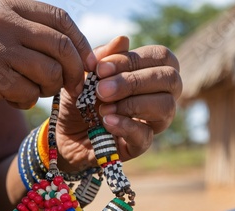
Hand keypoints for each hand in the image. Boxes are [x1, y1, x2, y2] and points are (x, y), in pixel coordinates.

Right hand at [0, 0, 95, 115]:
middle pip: (62, 46)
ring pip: (51, 71)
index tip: (88, 63)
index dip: (81, 44)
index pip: (61, 20)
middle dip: (76, 71)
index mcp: (8, 5)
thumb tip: (75, 49)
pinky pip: (31, 93)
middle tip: (76, 87)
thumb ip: (28, 32)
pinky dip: (27, 102)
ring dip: (50, 89)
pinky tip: (12, 100)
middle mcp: (3, 20)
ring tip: (34, 91)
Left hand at [56, 36, 181, 171]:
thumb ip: (104, 57)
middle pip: (171, 80)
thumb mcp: (86, 74)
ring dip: (132, 103)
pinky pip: (146, 136)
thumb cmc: (81, 98)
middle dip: (135, 81)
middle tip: (102, 89)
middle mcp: (159, 96)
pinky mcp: (140, 145)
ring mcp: (153, 122)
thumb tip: (123, 39)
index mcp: (150, 73)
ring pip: (166, 107)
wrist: (63, 132)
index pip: (162, 57)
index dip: (134, 59)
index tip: (101, 68)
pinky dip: (125, 126)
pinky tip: (106, 121)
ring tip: (103, 107)